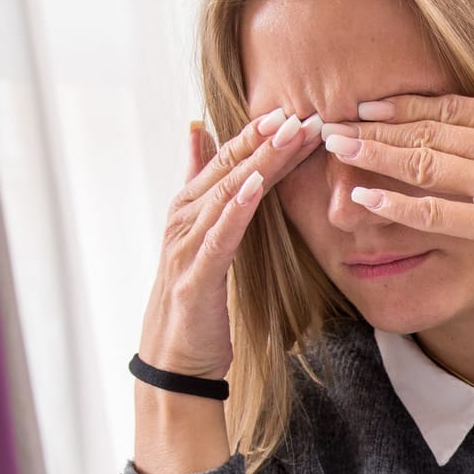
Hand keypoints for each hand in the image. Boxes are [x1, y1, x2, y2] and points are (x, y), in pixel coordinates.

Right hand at [138, 107, 325, 378]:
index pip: (227, 162)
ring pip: (226, 193)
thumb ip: (204, 189)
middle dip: (263, 140)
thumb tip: (199, 131)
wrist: (175, 362)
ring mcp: (186, 246)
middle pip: (227, 170)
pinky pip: (219, 235)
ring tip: (285, 135)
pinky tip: (254, 186)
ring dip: (257, 163)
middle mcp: (183, 219)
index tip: (292, 112)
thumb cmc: (194, 302)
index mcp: (189, 209)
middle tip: (298, 113)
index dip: (257, 135)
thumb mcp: (202, 241)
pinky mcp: (196, 277)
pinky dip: (236, 208)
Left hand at [320, 20, 473, 294]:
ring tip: (334, 149)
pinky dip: (397, 204)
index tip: (373, 103)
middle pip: (431, 130)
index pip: (458, 106)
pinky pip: (437, 214)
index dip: (409, 103)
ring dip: (375, 155)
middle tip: (331, 122)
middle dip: (376, 126)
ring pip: (425, 164)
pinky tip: (364, 197)